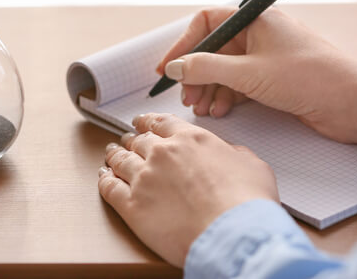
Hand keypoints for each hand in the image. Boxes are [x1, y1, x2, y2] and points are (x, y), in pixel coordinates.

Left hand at [98, 113, 277, 267]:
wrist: (233, 234)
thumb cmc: (247, 202)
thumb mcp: (252, 165)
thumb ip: (235, 153)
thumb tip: (229, 153)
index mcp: (190, 139)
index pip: (161, 123)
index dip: (148, 122)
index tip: (143, 123)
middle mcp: (162, 153)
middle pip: (138, 141)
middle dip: (132, 140)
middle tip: (128, 141)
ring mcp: (144, 178)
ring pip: (120, 160)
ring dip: (114, 156)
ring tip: (110, 155)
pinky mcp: (132, 206)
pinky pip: (109, 187)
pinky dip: (104, 180)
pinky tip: (104, 177)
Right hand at [156, 7, 356, 146]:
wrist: (354, 103)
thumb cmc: (309, 77)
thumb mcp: (248, 73)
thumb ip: (207, 68)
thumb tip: (175, 67)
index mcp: (256, 18)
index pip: (206, 22)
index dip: (183, 43)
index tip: (167, 68)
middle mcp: (260, 33)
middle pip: (214, 48)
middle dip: (196, 73)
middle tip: (186, 97)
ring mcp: (268, 57)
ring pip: (225, 69)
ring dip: (209, 88)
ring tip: (202, 109)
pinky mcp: (275, 79)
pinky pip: (240, 83)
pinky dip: (226, 96)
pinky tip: (220, 111)